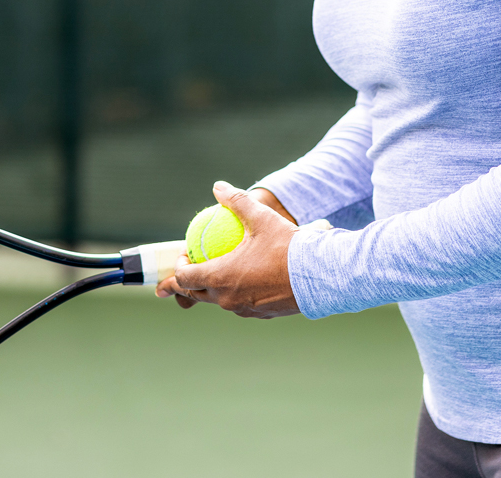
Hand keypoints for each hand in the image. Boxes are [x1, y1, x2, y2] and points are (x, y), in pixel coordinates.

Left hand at [154, 181, 302, 318]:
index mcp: (221, 277)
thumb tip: (218, 186)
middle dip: (186, 283)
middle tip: (187, 269)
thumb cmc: (288, 246)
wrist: (321, 275)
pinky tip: (243, 281)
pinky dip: (235, 293)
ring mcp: (244, 309)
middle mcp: (228, 298)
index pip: (184, 278)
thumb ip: (237, 201)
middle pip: (196, 294)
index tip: (186, 253)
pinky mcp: (261, 314)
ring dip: (211, 288)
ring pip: (219, 301)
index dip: (179, 266)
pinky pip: (240, 304)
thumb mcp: (261, 218)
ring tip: (215, 272)